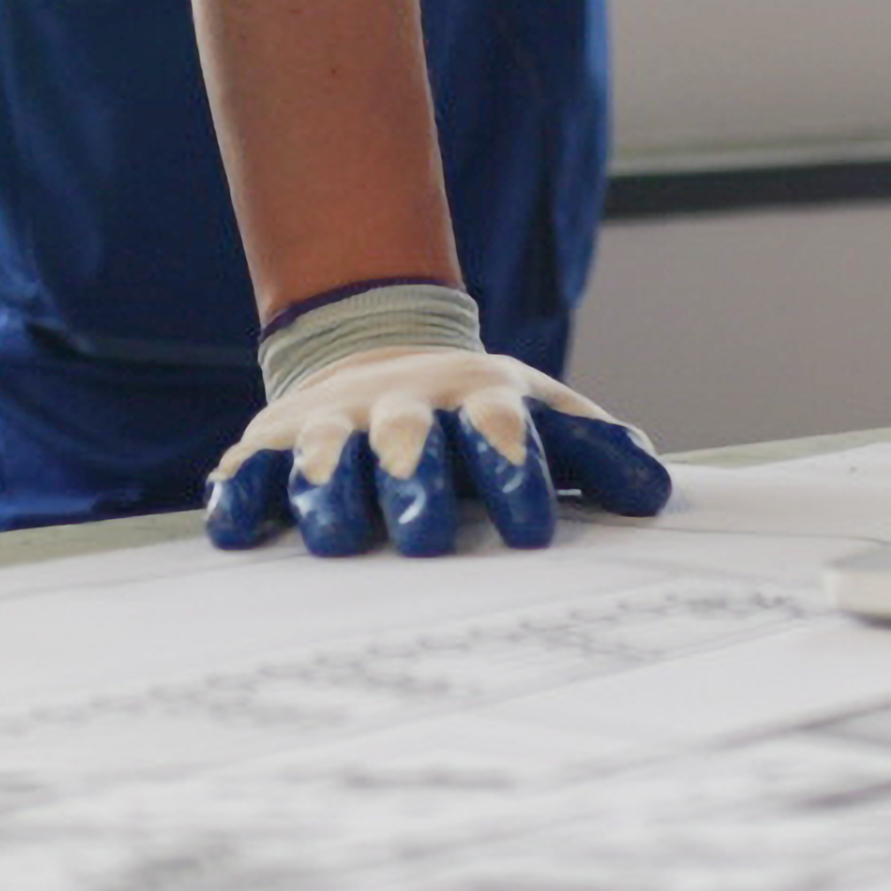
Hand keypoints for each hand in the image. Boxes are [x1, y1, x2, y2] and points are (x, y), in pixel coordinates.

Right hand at [207, 281, 675, 555]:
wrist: (375, 351)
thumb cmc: (476, 413)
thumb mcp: (543, 412)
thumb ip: (596, 451)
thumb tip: (655, 495)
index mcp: (476, 399)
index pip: (502, 429)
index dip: (517, 473)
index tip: (533, 530)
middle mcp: (401, 407)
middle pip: (409, 439)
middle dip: (417, 484)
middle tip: (428, 539)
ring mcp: (333, 424)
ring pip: (328, 452)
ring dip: (332, 490)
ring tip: (340, 538)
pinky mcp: (273, 445)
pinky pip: (251, 468)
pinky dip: (240, 493)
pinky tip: (235, 526)